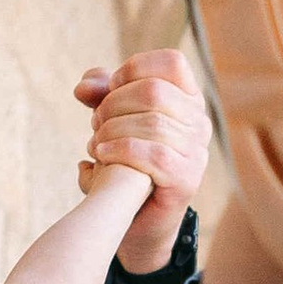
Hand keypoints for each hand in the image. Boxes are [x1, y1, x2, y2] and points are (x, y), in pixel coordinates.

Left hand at [73, 51, 207, 256]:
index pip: (172, 63)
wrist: (136, 220)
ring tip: (95, 144)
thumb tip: (83, 86)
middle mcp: (199, 123)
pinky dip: (121, 151)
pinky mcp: (187, 179)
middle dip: (114, 104)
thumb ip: (101, 97)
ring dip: (112, 130)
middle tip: (95, 124)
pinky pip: (155, 154)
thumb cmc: (126, 164)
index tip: (110, 88)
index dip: (135, 68)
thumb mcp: (112, 123)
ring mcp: (197, 152)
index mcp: (188, 100)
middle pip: (154, 91)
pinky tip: (100, 156)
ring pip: (152, 123)